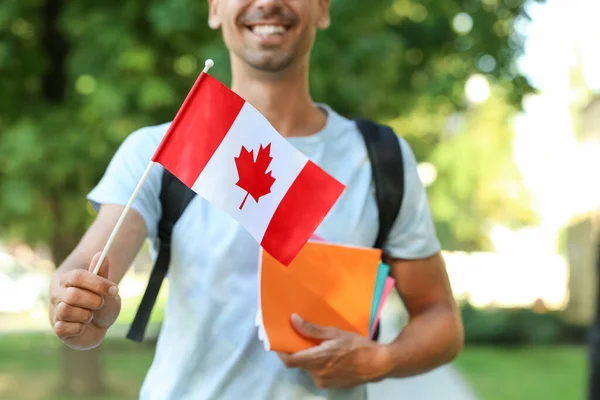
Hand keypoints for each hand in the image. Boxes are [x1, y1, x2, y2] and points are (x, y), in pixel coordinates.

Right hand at [49, 253, 120, 349]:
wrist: (99, 328)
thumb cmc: (102, 305)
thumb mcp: (107, 290)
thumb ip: (103, 274)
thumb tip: (102, 255)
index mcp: (68, 280)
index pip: (77, 276)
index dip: (97, 283)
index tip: (114, 289)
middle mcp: (58, 294)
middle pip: (72, 295)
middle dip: (93, 301)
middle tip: (100, 304)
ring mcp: (56, 311)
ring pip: (66, 310)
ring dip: (85, 315)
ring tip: (89, 316)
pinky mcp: (57, 328)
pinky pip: (63, 328)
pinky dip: (78, 328)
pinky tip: (82, 326)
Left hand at [277, 314, 391, 388]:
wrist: (378, 364)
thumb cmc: (357, 345)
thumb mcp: (334, 332)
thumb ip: (311, 329)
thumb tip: (292, 320)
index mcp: (317, 360)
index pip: (289, 360)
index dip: (280, 351)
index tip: (278, 340)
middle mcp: (317, 374)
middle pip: (299, 363)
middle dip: (298, 351)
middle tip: (302, 337)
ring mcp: (324, 382)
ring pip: (309, 368)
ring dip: (310, 357)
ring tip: (320, 345)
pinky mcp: (331, 385)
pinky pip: (318, 373)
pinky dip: (319, 364)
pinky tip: (330, 355)